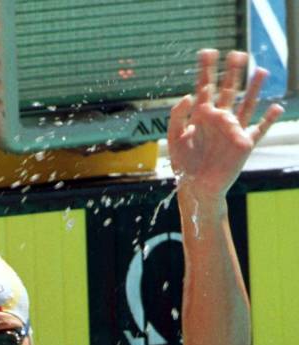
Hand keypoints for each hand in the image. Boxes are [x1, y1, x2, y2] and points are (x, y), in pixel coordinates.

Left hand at [168, 49, 283, 202]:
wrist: (195, 187)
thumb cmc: (184, 164)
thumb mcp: (174, 138)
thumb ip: (177, 116)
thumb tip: (189, 95)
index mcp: (201, 116)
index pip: (205, 88)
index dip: (206, 70)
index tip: (207, 52)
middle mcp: (219, 120)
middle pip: (229, 91)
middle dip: (232, 73)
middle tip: (237, 54)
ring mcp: (232, 131)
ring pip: (246, 105)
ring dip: (254, 89)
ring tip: (261, 70)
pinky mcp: (243, 145)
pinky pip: (259, 130)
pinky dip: (268, 120)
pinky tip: (276, 107)